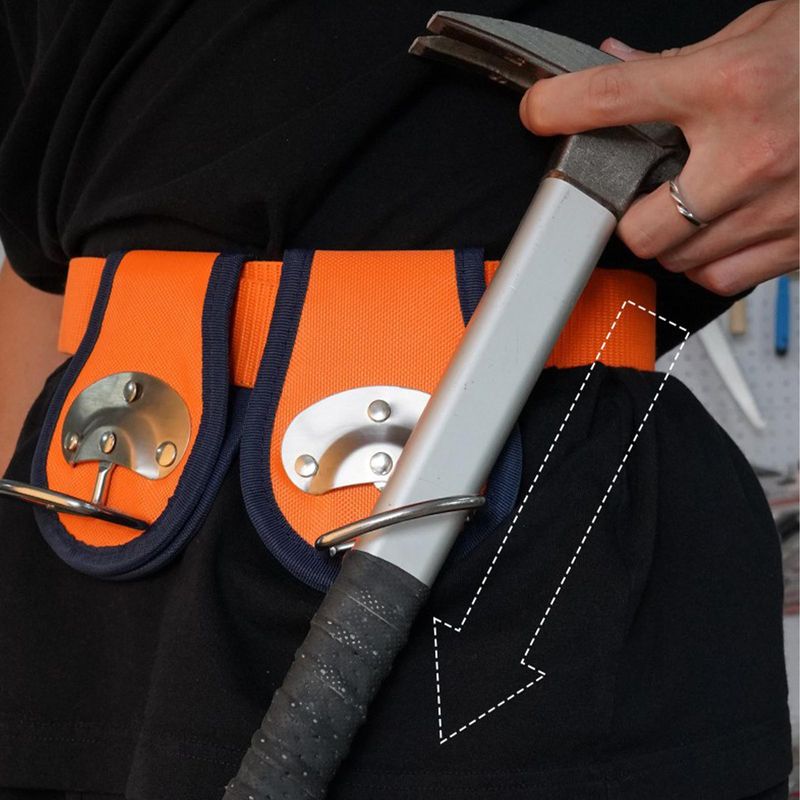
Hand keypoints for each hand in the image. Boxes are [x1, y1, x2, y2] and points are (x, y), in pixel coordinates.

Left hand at [519, 0, 798, 295]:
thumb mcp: (762, 30)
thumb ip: (684, 58)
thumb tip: (621, 63)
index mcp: (731, 84)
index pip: (613, 98)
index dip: (560, 106)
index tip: (542, 112)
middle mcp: (751, 153)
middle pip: (637, 226)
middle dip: (627, 214)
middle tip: (640, 192)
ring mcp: (779, 206)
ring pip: (678, 261)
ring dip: (672, 238)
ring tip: (694, 205)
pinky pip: (725, 278)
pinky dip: (712, 262)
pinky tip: (725, 230)